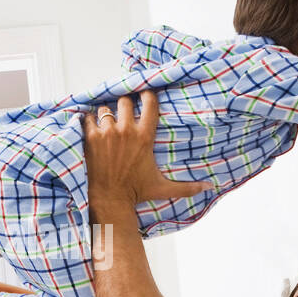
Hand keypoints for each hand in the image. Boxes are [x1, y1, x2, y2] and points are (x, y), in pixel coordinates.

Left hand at [83, 91, 211, 207]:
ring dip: (106, 114)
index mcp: (144, 137)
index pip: (149, 102)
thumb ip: (187, 187)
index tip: (144, 96)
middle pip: (125, 101)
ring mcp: (107, 133)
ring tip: (106, 122)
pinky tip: (91, 127)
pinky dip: (89, 121)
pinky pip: (87, 118)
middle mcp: (126, 130)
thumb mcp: (163, 187)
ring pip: (105, 109)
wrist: (111, 200)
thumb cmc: (137, 193)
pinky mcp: (91, 138)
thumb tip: (210, 188)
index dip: (147, 96)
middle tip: (123, 112)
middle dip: (124, 105)